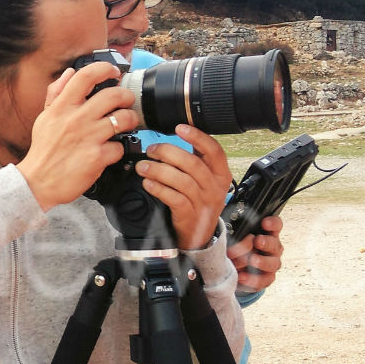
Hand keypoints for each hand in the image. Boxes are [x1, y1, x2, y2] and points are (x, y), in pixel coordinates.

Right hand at [15, 64, 139, 210]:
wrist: (38, 182)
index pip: (85, 76)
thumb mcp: (45, 117)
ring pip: (123, 119)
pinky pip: (119, 147)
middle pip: (113, 95)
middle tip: (127, 101)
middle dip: (126, 96)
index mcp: (62, 107)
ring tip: (127, 123)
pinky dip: (118, 149)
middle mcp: (76, 119)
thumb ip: (56, 93)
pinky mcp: (97, 158)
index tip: (113, 73)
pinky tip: (111, 150)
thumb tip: (69, 73)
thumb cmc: (43, 150)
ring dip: (130, 120)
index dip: (105, 69)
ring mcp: (88, 138)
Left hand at [134, 125, 233, 249]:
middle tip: (151, 149)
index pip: (214, 151)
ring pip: (182, 181)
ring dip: (159, 170)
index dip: (197, 137)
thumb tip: (180, 132)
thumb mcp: (205, 180)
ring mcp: (203, 203)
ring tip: (143, 166)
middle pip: (193, 164)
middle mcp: (215, 188)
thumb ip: (197, 159)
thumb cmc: (199, 202)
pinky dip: (159, 189)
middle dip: (168, 152)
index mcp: (221, 174)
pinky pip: (173, 198)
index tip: (179, 128)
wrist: (199, 235)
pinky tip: (148, 183)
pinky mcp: (189, 215)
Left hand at [227, 215, 284, 292]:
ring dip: (263, 261)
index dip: (273, 223)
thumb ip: (230, 224)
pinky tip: (242, 276)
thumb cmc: (233, 243)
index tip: (264, 222)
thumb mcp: (231, 231)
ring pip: (274, 263)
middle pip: (275, 244)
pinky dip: (253, 279)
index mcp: (266, 232)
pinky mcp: (265, 278)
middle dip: (267, 242)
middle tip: (257, 241)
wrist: (231, 265)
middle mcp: (271, 247)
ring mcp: (270, 263)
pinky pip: (264, 280)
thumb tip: (218, 215)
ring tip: (252, 260)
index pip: (275, 225)